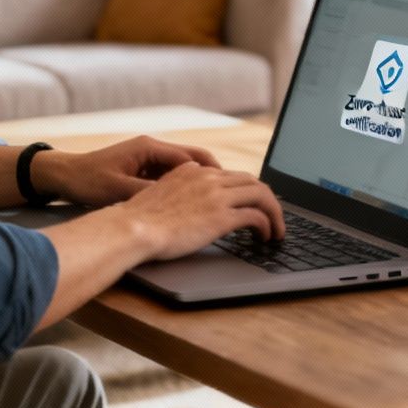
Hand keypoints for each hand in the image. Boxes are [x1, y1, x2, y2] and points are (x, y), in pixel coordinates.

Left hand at [36, 136, 222, 207]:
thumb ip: (149, 193)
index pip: (193, 157)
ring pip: (184, 169)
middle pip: (194, 160)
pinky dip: (182, 187)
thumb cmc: (87, 180)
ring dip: (198, 183)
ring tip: (212, 202)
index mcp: (150, 148)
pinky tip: (187, 204)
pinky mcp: (142, 168)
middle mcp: (153, 149)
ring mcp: (148, 158)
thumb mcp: (119, 189)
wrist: (62, 176)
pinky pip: (170, 176)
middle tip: (228, 195)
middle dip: (212, 176)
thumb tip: (177, 202)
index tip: (228, 187)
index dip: (212, 173)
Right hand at [119, 163, 285, 261]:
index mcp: (193, 171)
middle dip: (267, 199)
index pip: (231, 175)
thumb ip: (178, 188)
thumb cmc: (136, 220)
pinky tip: (266, 236)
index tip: (254, 202)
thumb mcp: (158, 193)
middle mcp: (208, 178)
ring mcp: (216, 196)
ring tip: (277, 228)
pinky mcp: (221, 216)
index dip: (247, 189)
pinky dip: (268, 225)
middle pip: (252, 182)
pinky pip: (256, 216)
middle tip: (273, 215)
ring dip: (274, 212)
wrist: (130, 229)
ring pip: (261, 195)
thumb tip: (188, 195)